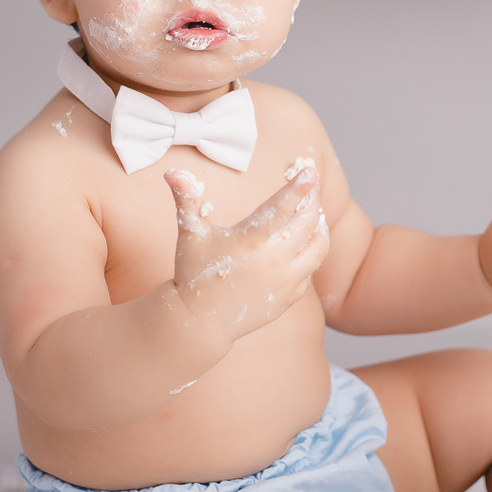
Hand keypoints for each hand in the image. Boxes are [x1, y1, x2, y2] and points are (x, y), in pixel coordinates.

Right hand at [165, 164, 329, 341]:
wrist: (199, 321)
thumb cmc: (193, 273)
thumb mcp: (189, 233)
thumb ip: (186, 199)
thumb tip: (171, 171)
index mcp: (253, 239)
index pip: (284, 205)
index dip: (300, 186)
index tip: (311, 171)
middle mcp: (275, 259)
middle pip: (307, 223)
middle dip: (312, 202)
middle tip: (313, 189)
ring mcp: (285, 281)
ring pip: (318, 249)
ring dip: (320, 229)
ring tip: (316, 217)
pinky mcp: (289, 298)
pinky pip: (310, 272)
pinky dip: (311, 256)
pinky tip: (305, 247)